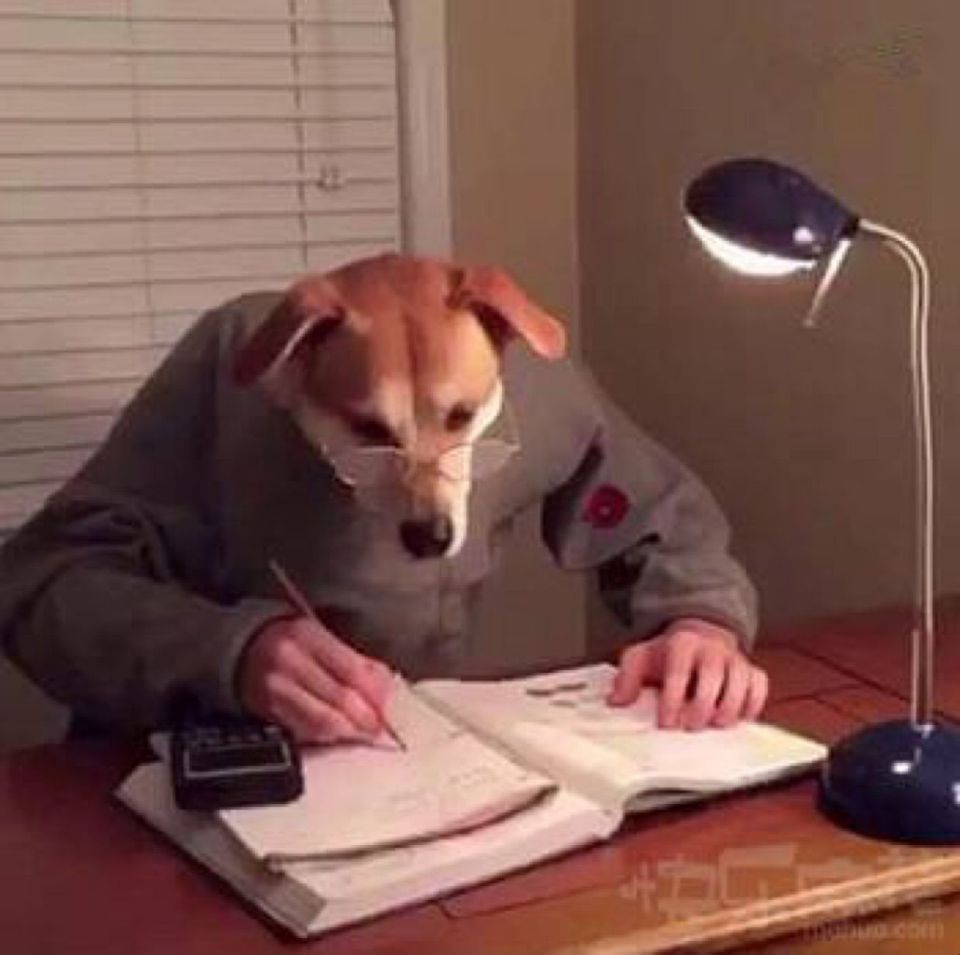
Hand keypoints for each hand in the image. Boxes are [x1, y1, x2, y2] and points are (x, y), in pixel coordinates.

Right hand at [238, 616, 393, 743]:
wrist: (236, 650)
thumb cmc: (284, 641)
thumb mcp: (318, 636)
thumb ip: (352, 659)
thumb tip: (385, 687)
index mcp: (307, 635)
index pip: (352, 670)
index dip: (376, 694)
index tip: (389, 707)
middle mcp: (289, 662)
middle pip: (340, 699)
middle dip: (366, 718)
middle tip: (379, 727)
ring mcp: (275, 689)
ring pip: (323, 721)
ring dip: (349, 731)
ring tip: (362, 732)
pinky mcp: (267, 712)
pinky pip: (304, 731)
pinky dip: (326, 735)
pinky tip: (337, 732)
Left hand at [607, 618, 768, 730]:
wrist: (699, 634)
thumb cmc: (669, 653)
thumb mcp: (641, 657)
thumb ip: (627, 677)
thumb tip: (616, 702)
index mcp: (682, 643)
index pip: (678, 671)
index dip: (672, 699)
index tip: (666, 722)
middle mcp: (711, 649)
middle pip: (712, 677)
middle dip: (702, 706)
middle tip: (690, 727)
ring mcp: (734, 659)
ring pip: (739, 683)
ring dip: (729, 708)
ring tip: (715, 725)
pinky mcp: (751, 670)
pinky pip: (759, 686)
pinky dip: (752, 704)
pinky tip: (739, 719)